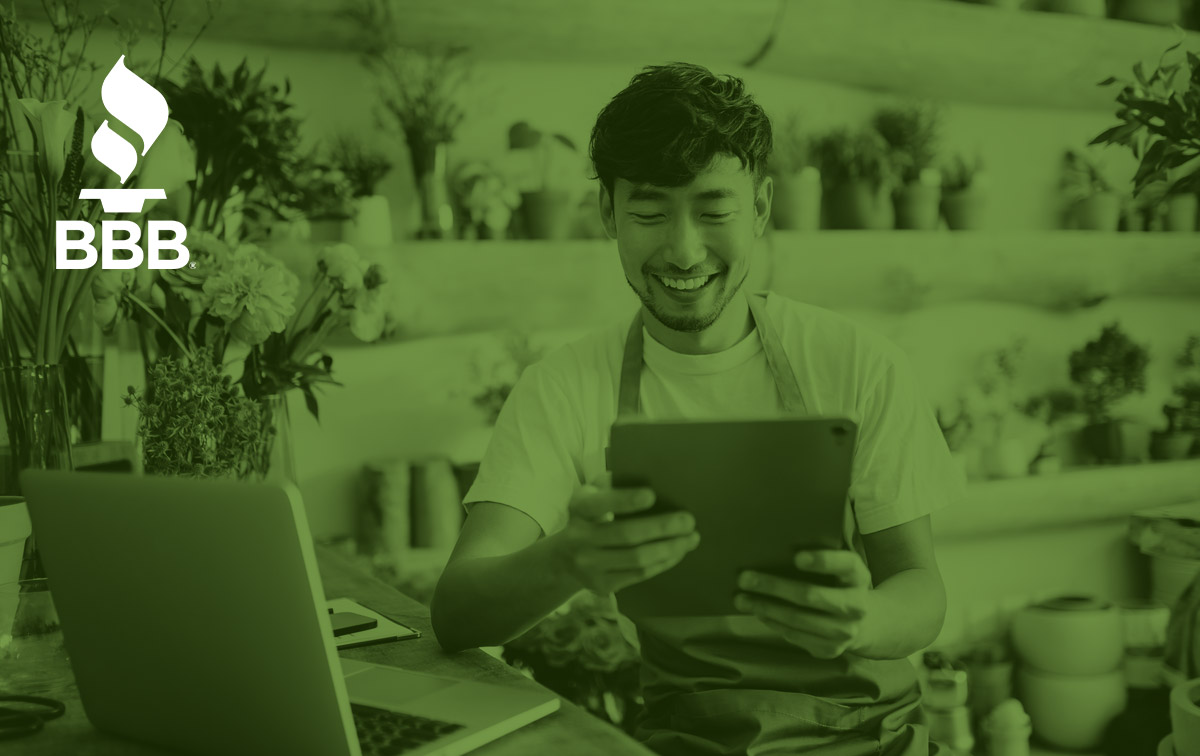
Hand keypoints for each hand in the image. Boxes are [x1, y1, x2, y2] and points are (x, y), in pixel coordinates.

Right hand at [549, 481, 699, 595]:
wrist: (564, 558)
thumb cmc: (591, 516)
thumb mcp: (593, 494)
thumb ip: (613, 483)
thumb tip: (653, 476)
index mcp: (579, 508)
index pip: (601, 504)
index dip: (625, 500)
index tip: (652, 495)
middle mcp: (578, 538)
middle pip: (627, 534)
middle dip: (663, 527)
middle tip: (689, 521)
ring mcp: (589, 565)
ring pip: (637, 558)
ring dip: (670, 548)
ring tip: (691, 538)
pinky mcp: (601, 585)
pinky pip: (639, 574)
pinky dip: (663, 563)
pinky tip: (678, 552)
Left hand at [733, 550, 871, 658]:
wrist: (865, 623)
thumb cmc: (839, 584)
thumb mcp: (839, 568)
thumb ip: (819, 557)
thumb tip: (772, 551)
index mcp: (858, 576)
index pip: (845, 565)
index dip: (822, 561)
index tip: (796, 557)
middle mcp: (856, 605)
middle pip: (810, 595)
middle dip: (773, 586)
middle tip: (743, 578)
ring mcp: (844, 631)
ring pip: (797, 619)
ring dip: (765, 608)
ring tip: (741, 599)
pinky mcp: (830, 649)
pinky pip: (795, 635)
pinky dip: (773, 623)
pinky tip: (758, 612)